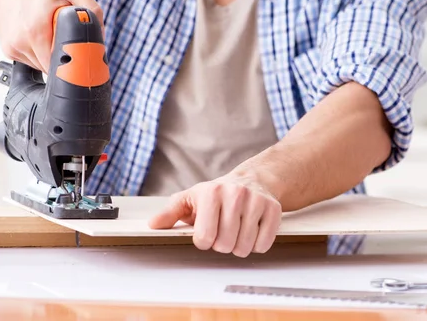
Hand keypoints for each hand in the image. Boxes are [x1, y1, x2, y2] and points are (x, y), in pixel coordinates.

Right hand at [0, 0, 103, 72]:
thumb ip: (92, 10)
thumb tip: (100, 34)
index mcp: (36, 31)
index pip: (57, 66)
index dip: (72, 66)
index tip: (80, 60)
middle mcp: (21, 42)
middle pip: (50, 68)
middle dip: (63, 59)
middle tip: (70, 43)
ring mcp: (12, 48)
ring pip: (40, 66)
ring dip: (50, 56)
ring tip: (51, 34)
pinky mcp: (8, 50)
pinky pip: (30, 61)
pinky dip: (39, 53)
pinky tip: (39, 36)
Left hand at [148, 174, 282, 256]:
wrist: (252, 180)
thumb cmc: (217, 193)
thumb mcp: (191, 198)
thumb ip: (170, 212)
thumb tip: (153, 224)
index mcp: (211, 192)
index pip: (204, 238)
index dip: (203, 240)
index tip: (206, 232)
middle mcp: (235, 194)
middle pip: (225, 245)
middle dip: (221, 244)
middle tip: (223, 231)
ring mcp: (256, 201)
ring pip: (245, 247)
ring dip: (239, 246)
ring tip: (236, 231)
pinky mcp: (273, 209)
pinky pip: (264, 244)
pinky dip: (257, 245)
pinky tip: (252, 231)